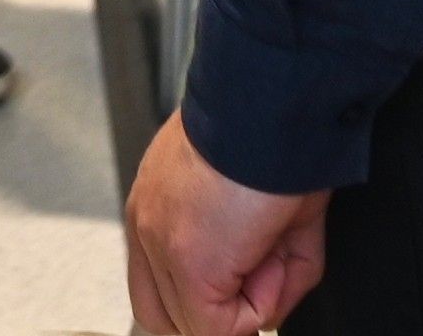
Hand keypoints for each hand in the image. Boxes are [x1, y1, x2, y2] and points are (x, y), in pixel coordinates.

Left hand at [126, 119, 328, 335]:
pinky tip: (273, 257)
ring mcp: (161, 244)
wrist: (273, 108)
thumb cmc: (274, 135)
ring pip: (191, 323)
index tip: (239, 295)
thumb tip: (260, 315)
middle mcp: (148, 222)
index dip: (202, 300)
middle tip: (258, 288)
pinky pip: (222, 325)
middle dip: (215, 314)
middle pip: (162, 312)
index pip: (157, 281)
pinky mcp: (188, 264)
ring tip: (273, 255)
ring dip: (245, 306)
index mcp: (160, 201)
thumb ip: (258, 267)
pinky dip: (261, 304)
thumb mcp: (266, 205)